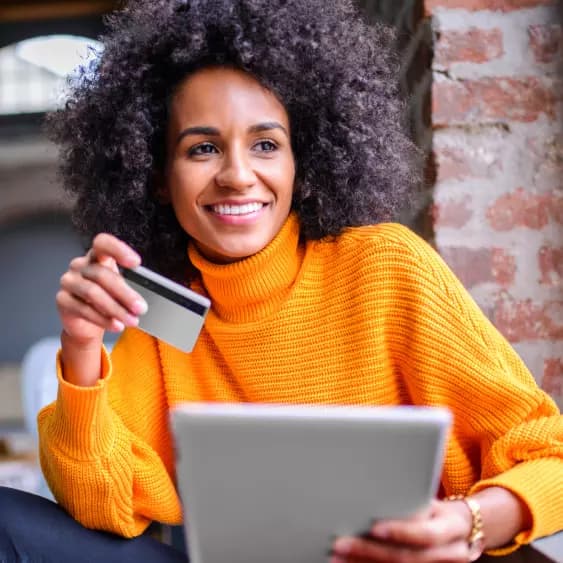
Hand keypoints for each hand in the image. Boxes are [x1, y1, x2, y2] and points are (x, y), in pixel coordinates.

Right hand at [57, 233, 144, 347]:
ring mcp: (69, 282)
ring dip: (116, 309)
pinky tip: (116, 325)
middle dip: (125, 293)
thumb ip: (128, 286)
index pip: (103, 243)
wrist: (86, 323)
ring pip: (93, 293)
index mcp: (96, 256)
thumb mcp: (119, 289)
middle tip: (140, 307)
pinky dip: (103, 319)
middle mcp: (80, 265)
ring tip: (131, 319)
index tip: (136, 263)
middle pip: (102, 274)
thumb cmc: (106, 299)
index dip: (118, 250)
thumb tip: (141, 298)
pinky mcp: (62, 300)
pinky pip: (84, 309)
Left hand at [330, 499, 472, 561]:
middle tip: (340, 544)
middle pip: (407, 558)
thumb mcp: (433, 502)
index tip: (374, 527)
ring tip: (336, 558)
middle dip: (370, 552)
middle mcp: (449, 555)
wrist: (465, 533)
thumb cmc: (439, 511)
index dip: (401, 532)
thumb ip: (411, 500)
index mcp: (451, 530)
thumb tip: (373, 486)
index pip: (426, 534)